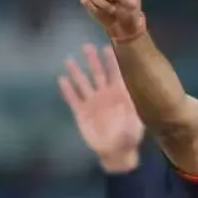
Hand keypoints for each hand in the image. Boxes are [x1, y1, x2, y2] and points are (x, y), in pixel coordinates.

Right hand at [58, 43, 145, 172]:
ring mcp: (92, 103)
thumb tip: (131, 101)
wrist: (116, 152)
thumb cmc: (130, 137)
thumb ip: (133, 112)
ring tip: (69, 59)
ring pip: (83, 83)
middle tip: (86, 46)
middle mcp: (105, 95)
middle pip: (98, 73)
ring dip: (76, 72)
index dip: (112, 60)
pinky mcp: (81, 113)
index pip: (116, 73)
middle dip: (92, 60)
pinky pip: (73, 99)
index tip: (108, 46)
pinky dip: (68, 90)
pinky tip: (62, 80)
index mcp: (120, 95)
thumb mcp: (136, 124)